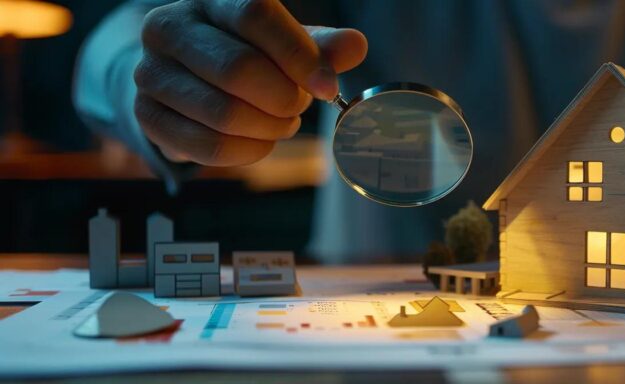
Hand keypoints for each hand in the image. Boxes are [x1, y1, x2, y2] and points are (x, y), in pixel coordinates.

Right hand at [133, 0, 366, 165]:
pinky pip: (209, 147)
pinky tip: (260, 141)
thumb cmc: (247, 55)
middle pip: (238, 68)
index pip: (255, 14)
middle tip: (298, 106)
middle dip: (283, 98)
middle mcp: (169, 27)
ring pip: (224, 113)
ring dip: (268, 128)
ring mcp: (150, 72)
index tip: (328, 88)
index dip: (299, 55)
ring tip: (281, 123)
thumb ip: (321, 46)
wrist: (186, 80)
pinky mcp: (146, 115)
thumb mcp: (286, 45)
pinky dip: (248, 152)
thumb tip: (356, 45)